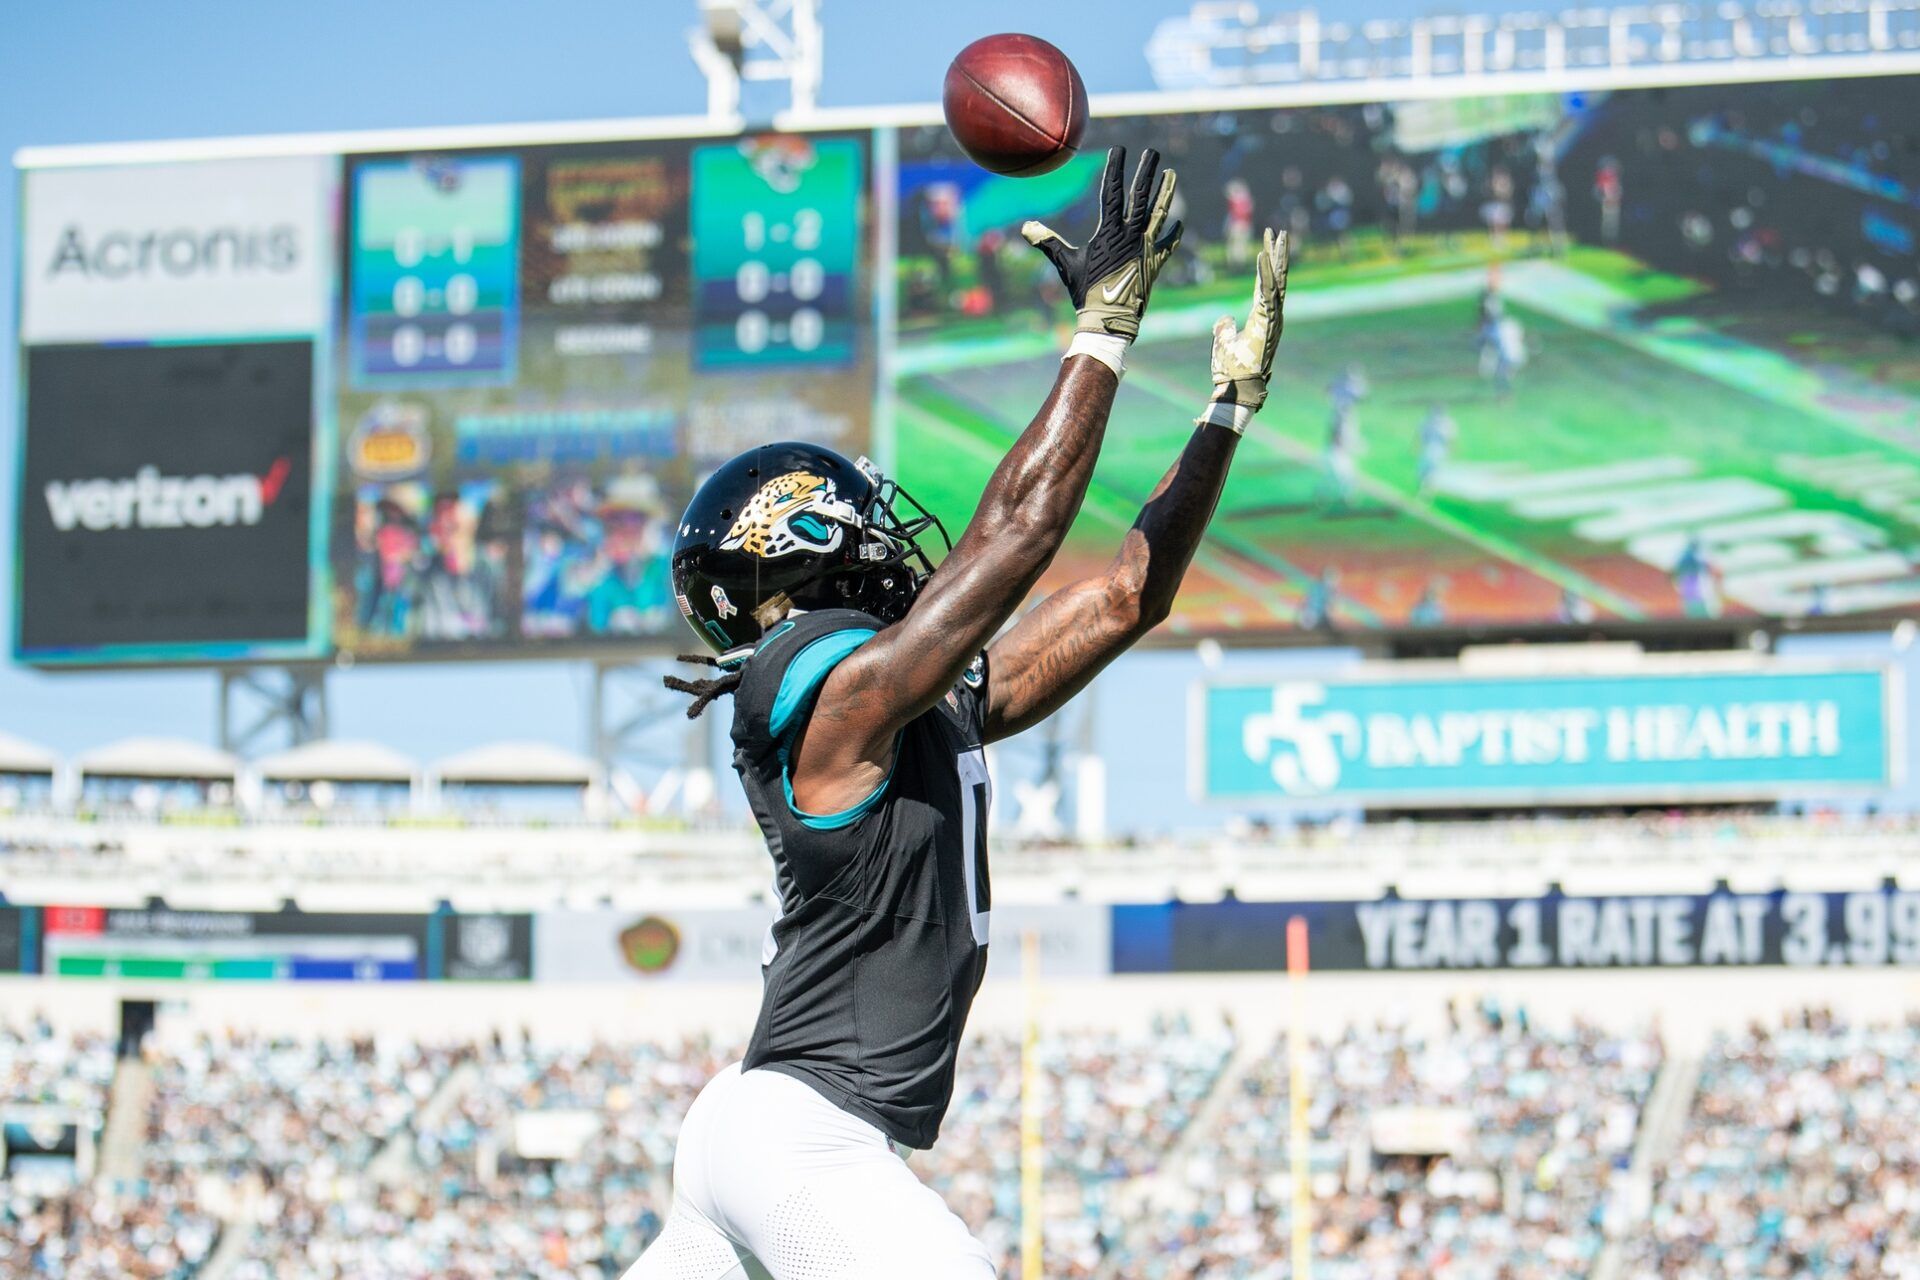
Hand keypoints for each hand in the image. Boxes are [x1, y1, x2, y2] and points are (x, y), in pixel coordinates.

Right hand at [1021, 146, 1182, 340]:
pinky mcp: (1155, 263)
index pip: (1113, 192)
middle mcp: (1131, 235)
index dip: (1116, 169)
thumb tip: (1025, 227)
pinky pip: (1168, 244)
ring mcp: (1145, 248)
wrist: (1110, 319)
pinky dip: (1173, 233)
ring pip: (1159, 214)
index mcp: (1110, 231)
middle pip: (1141, 196)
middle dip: (1147, 172)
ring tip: (1171, 174)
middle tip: (1153, 152)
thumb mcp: (1066, 264)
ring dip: (1166, 193)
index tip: (1120, 150)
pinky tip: (1179, 222)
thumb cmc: (1085, 291)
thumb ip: (1048, 242)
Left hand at [1208, 228, 1287, 412]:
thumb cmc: (1230, 369)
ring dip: (1276, 258)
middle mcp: (1271, 315)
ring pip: (1277, 281)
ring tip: (1277, 236)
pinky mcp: (1267, 322)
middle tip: (1281, 232)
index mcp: (1262, 317)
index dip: (1267, 264)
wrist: (1235, 388)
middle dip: (1279, 254)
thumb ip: (1225, 328)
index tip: (1268, 244)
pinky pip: (1268, 292)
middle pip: (1278, 278)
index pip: (1267, 284)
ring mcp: (1272, 318)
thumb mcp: (1224, 342)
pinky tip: (1263, 256)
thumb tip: (1225, 318)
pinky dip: (1265, 274)